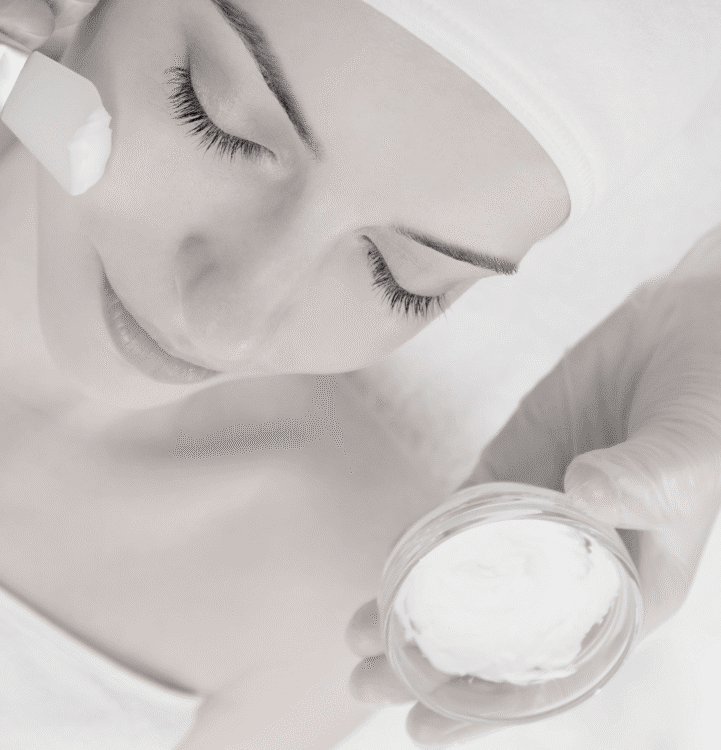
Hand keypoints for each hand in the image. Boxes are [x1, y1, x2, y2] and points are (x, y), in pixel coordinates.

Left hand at [345, 224, 720, 745]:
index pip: (551, 665)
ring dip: (414, 601)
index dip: (487, 703)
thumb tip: (580, 492)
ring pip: (466, 572)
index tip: (423, 728)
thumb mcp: (690, 453)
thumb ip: (645, 477)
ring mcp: (537, 514)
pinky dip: (425, 535)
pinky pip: (461, 508)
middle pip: (496, 626)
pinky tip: (389, 558)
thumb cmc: (709, 409)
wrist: (689, 334)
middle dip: (430, 660)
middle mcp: (575, 564)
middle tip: (363, 678)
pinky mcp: (513, 464)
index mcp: (626, 592)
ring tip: (358, 628)